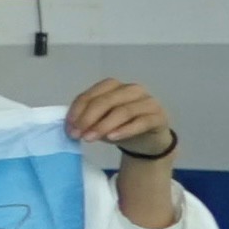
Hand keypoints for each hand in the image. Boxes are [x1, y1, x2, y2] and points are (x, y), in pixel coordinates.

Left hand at [65, 80, 182, 166]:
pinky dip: (124, 130)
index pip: (91, 94)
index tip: (69, 127)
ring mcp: (147, 102)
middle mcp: (132, 90)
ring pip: (122, 111)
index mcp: (113, 86)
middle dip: (88, 118)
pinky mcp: (159, 116)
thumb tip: (72, 126)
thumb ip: (87, 120)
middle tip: (77, 135)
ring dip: (103, 126)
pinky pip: (141, 122)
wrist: (147, 142)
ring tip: (90, 138)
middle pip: (106, 101)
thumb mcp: (99, 122)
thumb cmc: (119, 128)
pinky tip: (112, 138)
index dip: (77, 111)